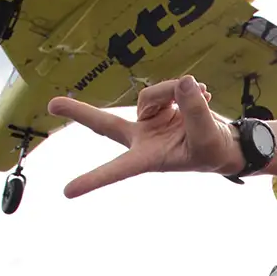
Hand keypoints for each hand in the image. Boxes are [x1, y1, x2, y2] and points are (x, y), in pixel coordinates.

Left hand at [47, 76, 239, 197]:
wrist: (224, 143)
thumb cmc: (214, 151)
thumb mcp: (208, 137)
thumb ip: (195, 111)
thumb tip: (184, 83)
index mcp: (150, 158)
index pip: (119, 169)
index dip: (94, 180)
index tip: (68, 192)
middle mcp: (143, 139)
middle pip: (107, 123)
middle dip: (81, 112)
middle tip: (53, 105)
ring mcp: (148, 121)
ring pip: (151, 94)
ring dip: (175, 92)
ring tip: (200, 98)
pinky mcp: (158, 106)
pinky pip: (164, 87)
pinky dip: (182, 88)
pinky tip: (199, 94)